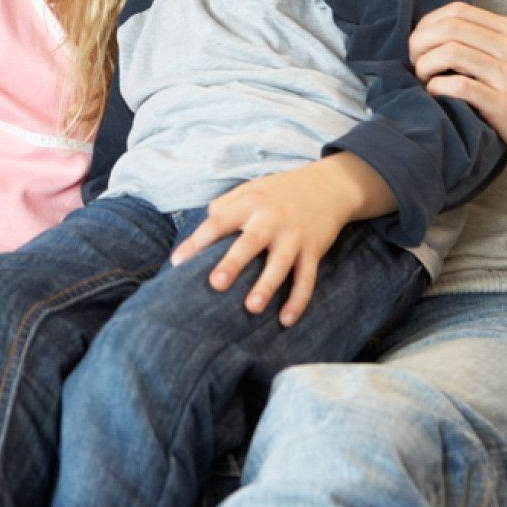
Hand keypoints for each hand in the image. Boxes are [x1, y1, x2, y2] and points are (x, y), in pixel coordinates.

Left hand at [169, 154, 393, 326]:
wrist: (329, 185)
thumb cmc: (281, 191)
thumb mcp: (252, 188)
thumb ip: (226, 204)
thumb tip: (203, 223)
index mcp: (251, 203)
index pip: (219, 222)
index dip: (197, 241)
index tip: (177, 262)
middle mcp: (272, 219)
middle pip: (250, 243)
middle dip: (233, 264)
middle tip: (215, 284)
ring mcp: (294, 236)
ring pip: (281, 264)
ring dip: (267, 286)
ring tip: (252, 308)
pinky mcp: (314, 250)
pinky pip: (307, 278)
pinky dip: (298, 300)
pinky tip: (286, 320)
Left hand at [409, 2, 506, 171]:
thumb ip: (486, 41)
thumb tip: (437, 32)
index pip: (458, 11)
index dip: (428, 24)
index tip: (419, 43)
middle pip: (449, 28)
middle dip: (420, 43)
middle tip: (414, 61)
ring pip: (450, 53)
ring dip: (425, 66)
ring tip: (423, 79)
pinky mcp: (505, 105)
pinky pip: (459, 86)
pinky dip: (437, 88)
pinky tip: (435, 95)